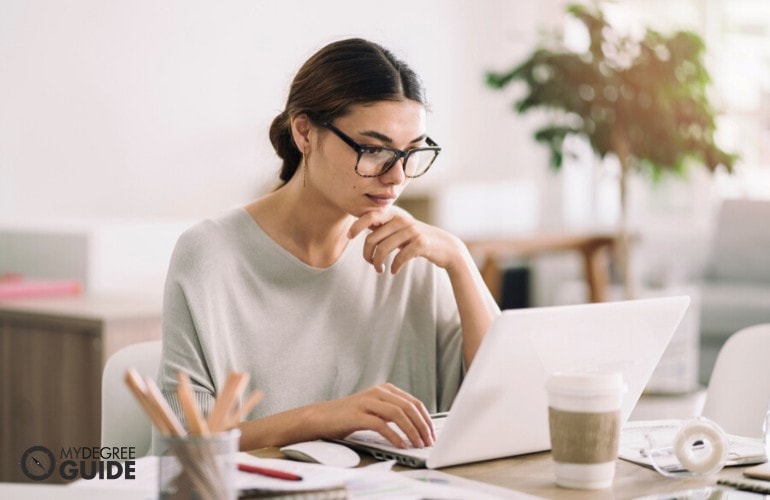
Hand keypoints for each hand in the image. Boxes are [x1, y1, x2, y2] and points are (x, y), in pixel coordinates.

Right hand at [312, 383, 434, 448]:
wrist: (321, 417)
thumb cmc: (349, 416)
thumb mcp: (375, 409)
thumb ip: (392, 412)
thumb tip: (416, 427)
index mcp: (385, 389)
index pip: (414, 402)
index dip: (426, 419)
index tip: (432, 433)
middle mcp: (378, 392)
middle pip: (409, 407)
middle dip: (422, 426)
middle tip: (428, 441)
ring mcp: (367, 402)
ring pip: (398, 414)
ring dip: (411, 431)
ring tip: (417, 444)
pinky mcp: (357, 415)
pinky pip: (381, 425)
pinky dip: (394, 436)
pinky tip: (400, 445)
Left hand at [347, 211, 463, 274]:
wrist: (446, 248)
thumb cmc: (419, 240)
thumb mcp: (402, 231)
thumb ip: (385, 227)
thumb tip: (364, 225)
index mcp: (395, 217)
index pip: (371, 215)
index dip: (357, 225)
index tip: (349, 236)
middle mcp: (402, 221)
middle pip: (372, 238)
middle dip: (367, 254)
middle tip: (371, 264)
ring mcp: (412, 232)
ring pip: (383, 249)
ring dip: (378, 263)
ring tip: (380, 270)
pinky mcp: (421, 244)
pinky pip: (399, 257)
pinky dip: (394, 267)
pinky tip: (393, 271)